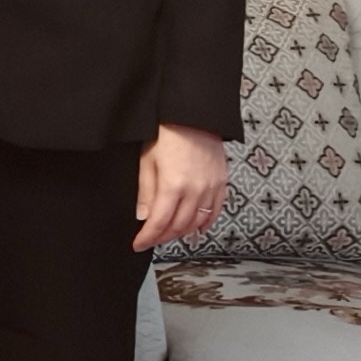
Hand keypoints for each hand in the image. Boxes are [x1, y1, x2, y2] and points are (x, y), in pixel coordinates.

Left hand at [134, 122, 228, 250]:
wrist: (194, 116)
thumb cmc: (167, 133)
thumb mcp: (147, 161)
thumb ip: (146, 191)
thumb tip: (143, 217)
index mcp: (173, 186)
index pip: (159, 223)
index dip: (148, 238)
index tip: (138, 244)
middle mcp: (195, 191)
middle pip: (179, 226)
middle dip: (163, 237)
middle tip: (151, 240)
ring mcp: (211, 188)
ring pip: (198, 222)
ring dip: (182, 232)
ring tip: (169, 234)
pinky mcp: (222, 183)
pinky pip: (216, 211)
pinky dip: (205, 223)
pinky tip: (196, 228)